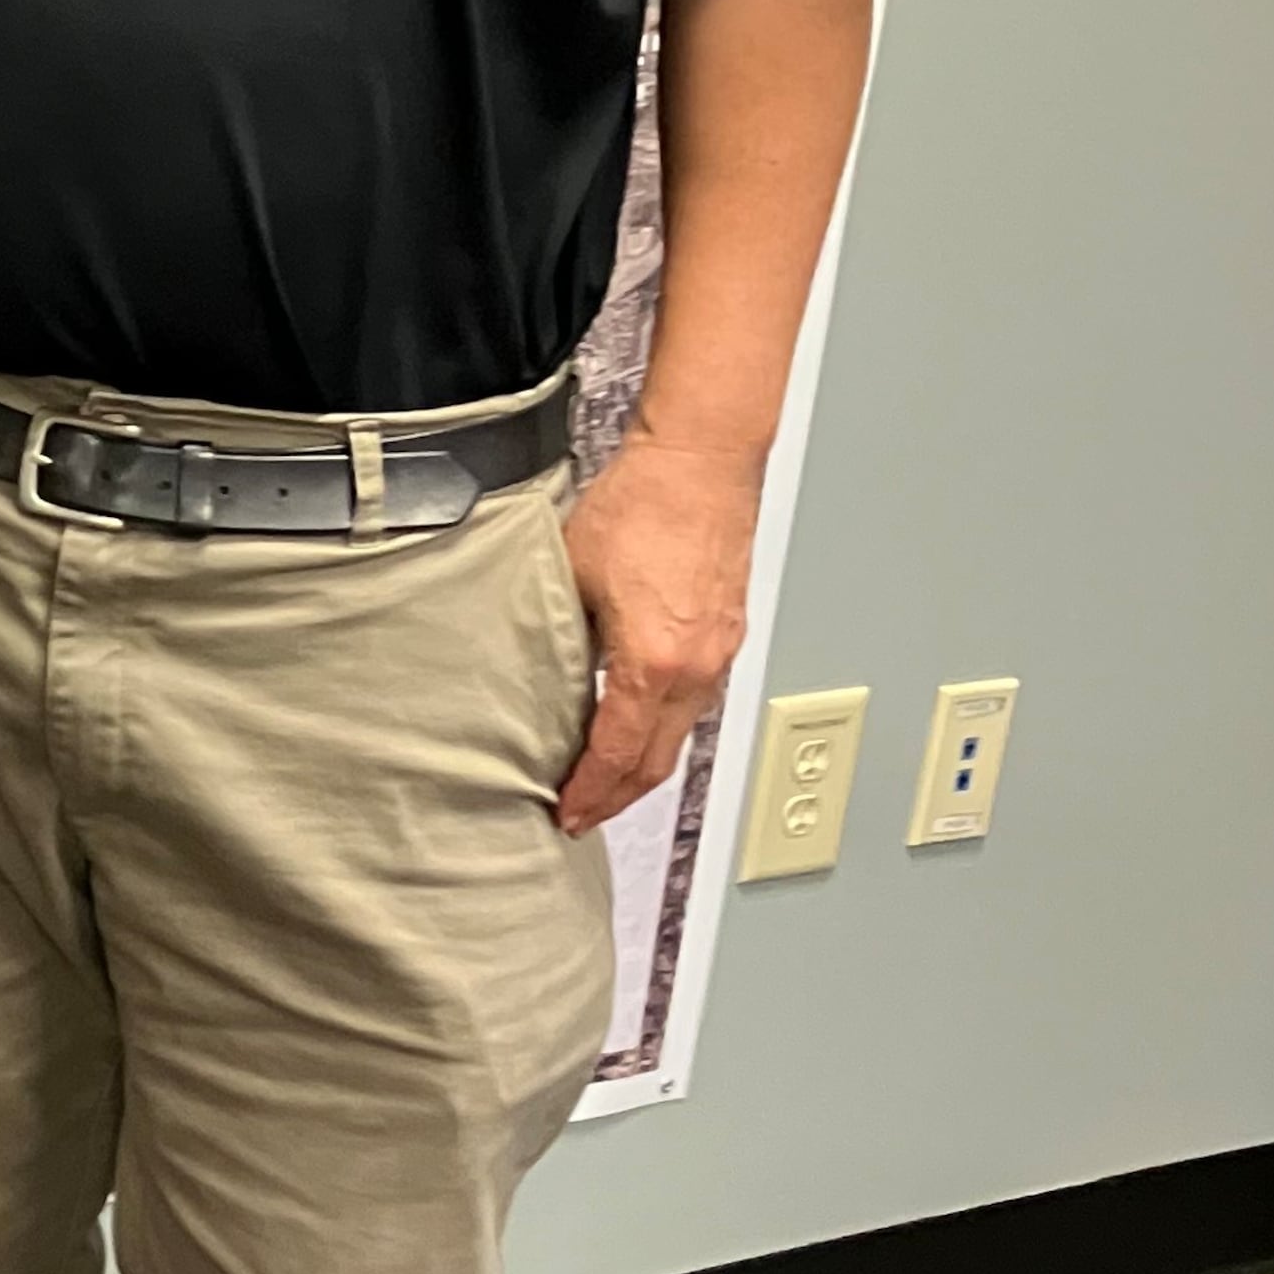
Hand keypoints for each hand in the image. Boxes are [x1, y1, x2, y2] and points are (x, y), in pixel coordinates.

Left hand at [553, 430, 765, 836]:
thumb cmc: (642, 502)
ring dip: (641, 764)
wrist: (700, 459)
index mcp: (654, 661)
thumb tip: (545, 672)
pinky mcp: (728, 634)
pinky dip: (664, 725)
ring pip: (679, 734)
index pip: (617, 753)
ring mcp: (719, 654)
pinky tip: (638, 722)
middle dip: (617, 797)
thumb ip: (563, 635)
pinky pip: (695, 701)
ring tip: (604, 780)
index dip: (589, 792)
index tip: (565, 813)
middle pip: (656, 761)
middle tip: (580, 813)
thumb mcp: (572, 575)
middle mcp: (696, 669)